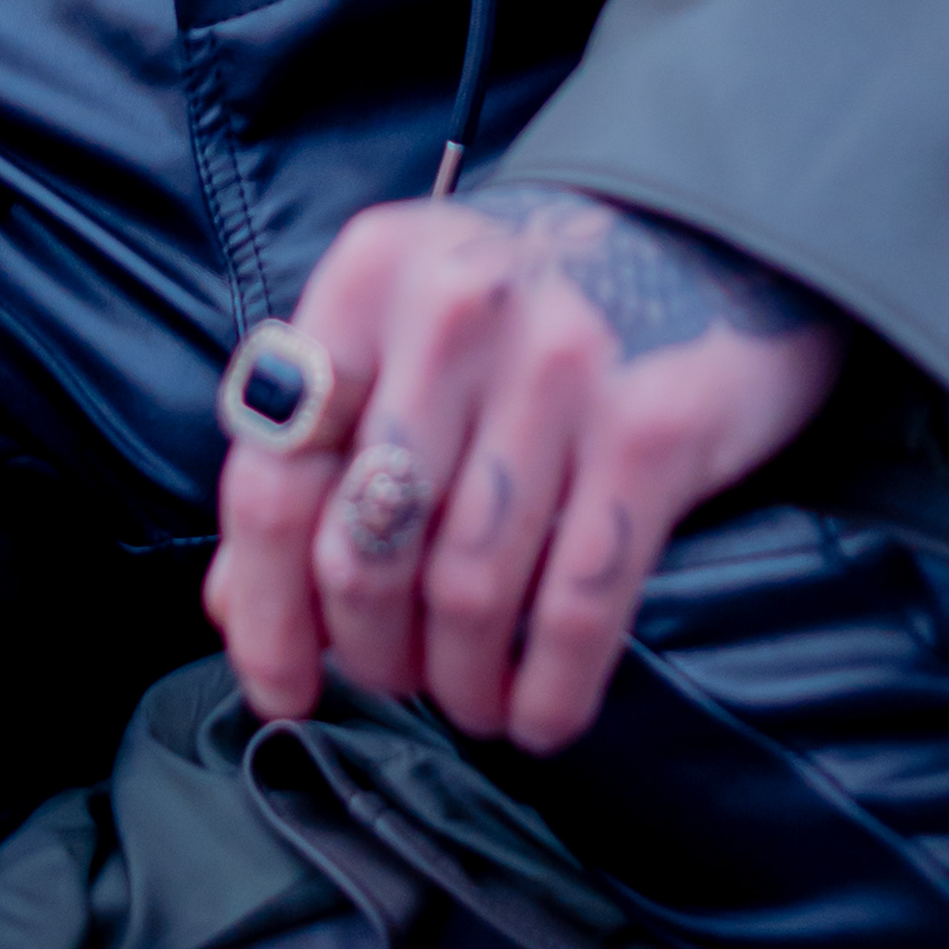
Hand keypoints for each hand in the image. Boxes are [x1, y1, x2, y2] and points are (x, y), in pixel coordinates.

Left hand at [204, 182, 841, 756]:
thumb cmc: (527, 304)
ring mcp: (561, 366)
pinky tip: (538, 716)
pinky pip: (577, 605)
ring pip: (466, 589)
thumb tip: (238, 611)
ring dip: (458, 683)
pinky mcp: (655, 427)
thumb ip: (317, 455)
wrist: (711, 231)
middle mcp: (456, 310)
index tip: (285, 688)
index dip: (266, 610)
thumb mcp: (405, 334)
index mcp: (368, 277)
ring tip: (470, 701)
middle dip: (370, 650)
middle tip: (398, 679)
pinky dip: (546, 689)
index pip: (272, 475)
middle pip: (364, 545)